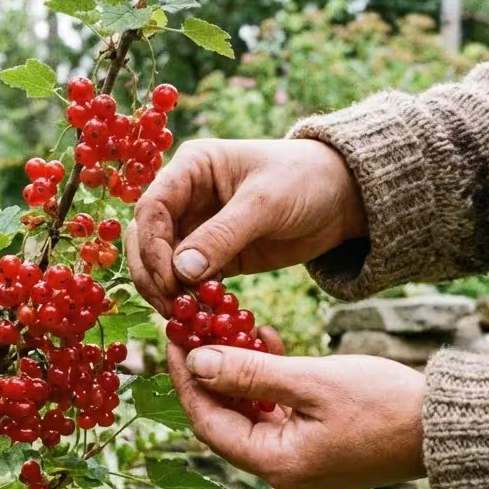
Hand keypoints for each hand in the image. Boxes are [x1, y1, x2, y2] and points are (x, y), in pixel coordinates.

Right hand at [127, 138, 365, 312]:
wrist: (341, 196)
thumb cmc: (305, 180)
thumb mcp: (265, 203)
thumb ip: (223, 235)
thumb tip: (181, 272)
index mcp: (191, 168)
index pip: (152, 208)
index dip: (152, 246)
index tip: (169, 280)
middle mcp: (185, 197)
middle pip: (147, 239)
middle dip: (153, 274)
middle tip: (172, 309)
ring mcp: (197, 228)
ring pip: (162, 264)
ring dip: (167, 292)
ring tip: (186, 319)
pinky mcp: (213, 257)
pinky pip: (189, 282)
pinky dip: (189, 300)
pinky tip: (200, 320)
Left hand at [168, 337, 425, 488]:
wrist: (447, 427)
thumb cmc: (385, 404)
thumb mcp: (311, 381)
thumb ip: (251, 373)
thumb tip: (196, 361)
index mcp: (277, 465)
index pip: (208, 422)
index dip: (187, 379)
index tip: (174, 337)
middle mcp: (283, 472)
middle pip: (225, 421)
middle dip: (209, 372)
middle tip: (194, 328)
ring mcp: (301, 462)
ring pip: (250, 415)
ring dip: (239, 372)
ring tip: (231, 326)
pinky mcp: (319, 447)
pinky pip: (277, 414)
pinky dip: (267, 382)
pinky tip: (267, 342)